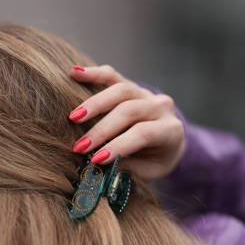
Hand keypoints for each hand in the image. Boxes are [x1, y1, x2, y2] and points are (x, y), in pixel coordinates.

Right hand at [68, 64, 184, 181]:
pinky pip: (113, 76)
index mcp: (170, 130)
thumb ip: (127, 166)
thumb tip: (98, 165)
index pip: (143, 134)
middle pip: (129, 110)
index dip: (118, 146)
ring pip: (121, 90)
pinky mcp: (131, 85)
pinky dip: (93, 74)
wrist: (169, 142)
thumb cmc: (155, 161)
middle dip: (102, 130)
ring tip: (73, 117)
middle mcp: (161, 107)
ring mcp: (146, 93)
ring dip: (94, 104)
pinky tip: (74, 73)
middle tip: (79, 147)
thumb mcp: (148, 172)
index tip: (95, 159)